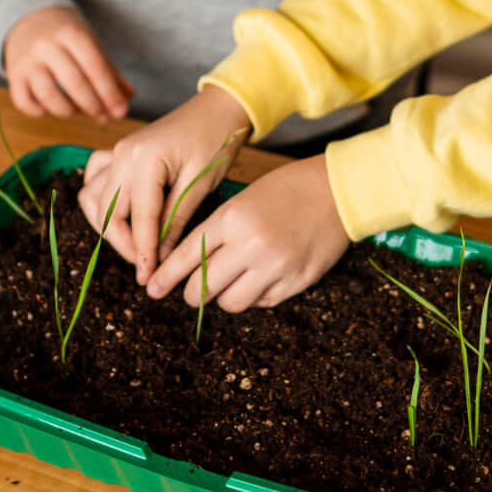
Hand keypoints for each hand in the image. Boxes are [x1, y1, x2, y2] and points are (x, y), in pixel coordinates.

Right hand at [4, 6, 134, 121]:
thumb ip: (109, 70)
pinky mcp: (12, 75)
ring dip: (69, 111)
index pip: (95, 68)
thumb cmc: (67, 34)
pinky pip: (24, 102)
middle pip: (74, 83)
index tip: (121, 112)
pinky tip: (53, 108)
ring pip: (48, 96)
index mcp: (71, 33)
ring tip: (80, 110)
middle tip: (105, 117)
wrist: (28, 18)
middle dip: (93, 105)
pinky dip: (40, 111)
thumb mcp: (90, 43)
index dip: (110, 93)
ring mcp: (26, 61)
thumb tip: (128, 96)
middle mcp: (46, 46)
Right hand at [77, 85, 250, 283]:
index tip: (148, 278)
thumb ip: (176, 220)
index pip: (139, 217)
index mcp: (145, 159)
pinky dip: (101, 200)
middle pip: (107, 212)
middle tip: (147, 266)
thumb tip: (160, 258)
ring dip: (108, 225)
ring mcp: (116, 151)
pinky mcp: (118, 152)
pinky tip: (121, 213)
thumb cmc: (215, 140)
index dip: (143, 251)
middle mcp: (122, 154)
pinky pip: (95, 180)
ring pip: (93, 199)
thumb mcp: (200, 183)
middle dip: (124, 244)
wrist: (217, 110)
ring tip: (135, 244)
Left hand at [144, 154, 349, 312]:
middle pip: (203, 288)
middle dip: (193, 292)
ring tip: (232, 282)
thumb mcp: (244, 200)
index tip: (153, 289)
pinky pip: (262, 303)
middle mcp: (251, 245)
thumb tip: (192, 267)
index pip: (188, 256)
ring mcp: (276, 266)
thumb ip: (219, 232)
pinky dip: (255, 295)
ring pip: (231, 302)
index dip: (166, 276)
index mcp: (233, 218)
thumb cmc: (287, 189)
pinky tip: (262, 277)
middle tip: (194, 289)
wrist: (339, 190)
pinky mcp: (297, 281)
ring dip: (225, 296)